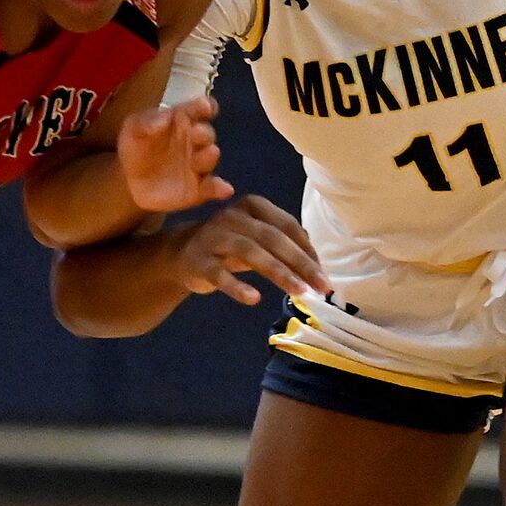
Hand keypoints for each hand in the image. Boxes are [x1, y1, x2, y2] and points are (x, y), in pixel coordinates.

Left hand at [118, 96, 231, 212]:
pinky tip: (224, 189)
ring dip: (209, 156)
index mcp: (183, 120)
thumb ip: (147, 121)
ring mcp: (198, 165)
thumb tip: (165, 116)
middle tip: (196, 133)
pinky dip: (219, 188)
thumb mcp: (133, 128)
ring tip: (208, 154)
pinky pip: (211, 188)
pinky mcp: (198, 189)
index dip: (204, 106)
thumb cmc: (136, 146)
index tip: (204, 106)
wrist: (129, 181)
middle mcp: (195, 141)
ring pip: (209, 158)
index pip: (199, 110)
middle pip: (206, 134)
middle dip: (204, 133)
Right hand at [172, 195, 329, 305]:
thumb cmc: (230, 245)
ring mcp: (214, 237)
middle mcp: (233, 217)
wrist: (181, 253)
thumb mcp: (258, 238)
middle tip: (322, 287)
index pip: (287, 226)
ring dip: (278, 272)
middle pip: (272, 238)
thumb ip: (285, 243)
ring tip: (299, 292)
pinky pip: (219, 274)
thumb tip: (316, 262)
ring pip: (250, 253)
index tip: (323, 275)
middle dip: (301, 263)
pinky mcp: (198, 260)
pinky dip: (237, 286)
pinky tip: (255, 298)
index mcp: (253, 206)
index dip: (308, 250)